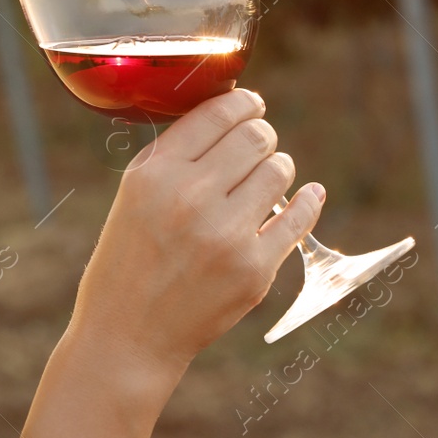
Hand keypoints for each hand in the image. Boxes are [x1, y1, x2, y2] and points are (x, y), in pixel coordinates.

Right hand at [67, 88, 323, 396]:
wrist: (129, 335)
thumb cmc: (128, 257)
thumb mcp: (133, 192)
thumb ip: (177, 153)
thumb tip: (233, 112)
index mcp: (154, 173)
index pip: (217, 113)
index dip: (243, 102)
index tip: (252, 103)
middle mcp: (190, 198)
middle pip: (255, 137)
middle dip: (262, 136)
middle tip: (258, 146)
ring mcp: (225, 236)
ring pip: (280, 171)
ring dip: (279, 169)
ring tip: (266, 179)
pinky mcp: (253, 270)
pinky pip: (298, 218)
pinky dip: (307, 202)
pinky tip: (309, 195)